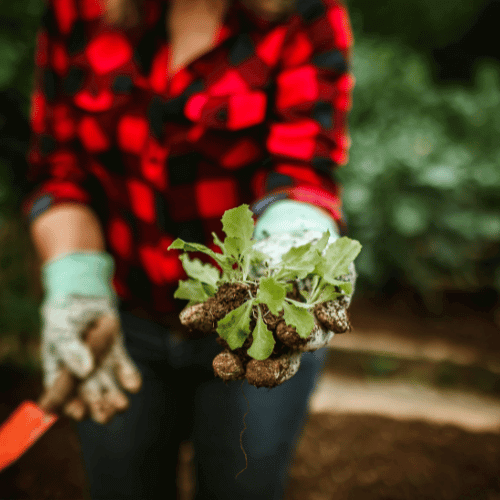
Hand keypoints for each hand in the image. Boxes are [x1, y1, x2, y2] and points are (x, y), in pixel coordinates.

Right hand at [40, 252, 141, 423]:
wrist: (85, 288)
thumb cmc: (66, 309)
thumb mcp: (63, 328)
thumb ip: (72, 349)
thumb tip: (85, 371)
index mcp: (59, 367)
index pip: (63, 393)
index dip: (70, 406)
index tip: (79, 412)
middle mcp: (79, 368)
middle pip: (88, 393)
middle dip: (97, 407)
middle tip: (106, 415)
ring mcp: (99, 359)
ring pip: (107, 384)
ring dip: (114, 397)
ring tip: (122, 406)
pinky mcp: (115, 349)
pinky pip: (122, 366)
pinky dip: (129, 376)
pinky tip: (134, 385)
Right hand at [179, 229, 356, 387]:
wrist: (291, 246)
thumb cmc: (259, 274)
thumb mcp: (235, 287)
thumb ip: (216, 305)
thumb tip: (185, 319)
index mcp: (258, 340)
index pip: (243, 364)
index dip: (233, 368)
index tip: (221, 364)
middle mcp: (285, 340)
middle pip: (280, 365)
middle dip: (269, 371)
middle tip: (257, 373)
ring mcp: (311, 327)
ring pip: (308, 342)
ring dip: (299, 339)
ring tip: (289, 333)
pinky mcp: (332, 309)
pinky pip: (334, 316)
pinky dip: (333, 318)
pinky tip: (332, 320)